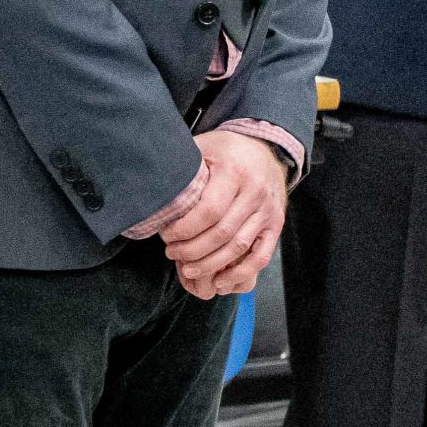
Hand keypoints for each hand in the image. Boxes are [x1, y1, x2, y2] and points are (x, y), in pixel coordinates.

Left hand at [151, 130, 290, 298]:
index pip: (208, 211)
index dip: (184, 230)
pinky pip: (260, 256)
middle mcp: (256, 192)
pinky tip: (220, 280)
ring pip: (238, 247)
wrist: (267, 149)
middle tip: (171, 253)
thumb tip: (151, 185)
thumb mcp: (202, 147)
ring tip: (188, 268)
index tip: (166, 234)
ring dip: (210, 264)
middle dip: (191, 250)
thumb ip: (182, 166)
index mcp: (235, 172)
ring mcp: (268, 210)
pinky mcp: (276, 224)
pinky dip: (240, 273)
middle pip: (221, 233)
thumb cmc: (226, 150)